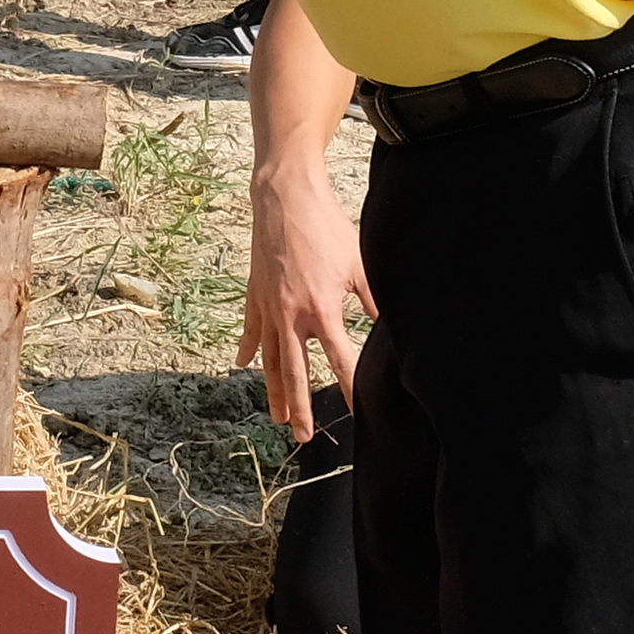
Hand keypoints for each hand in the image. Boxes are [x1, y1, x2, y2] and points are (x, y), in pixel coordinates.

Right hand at [236, 156, 374, 442]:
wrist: (285, 198)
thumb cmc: (326, 227)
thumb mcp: (360, 264)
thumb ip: (374, 300)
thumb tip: (390, 327)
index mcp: (321, 310)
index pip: (340, 361)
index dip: (351, 389)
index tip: (359, 414)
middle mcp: (291, 316)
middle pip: (295, 373)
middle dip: (300, 407)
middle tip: (302, 436)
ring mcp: (269, 306)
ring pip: (270, 359)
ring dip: (273, 390)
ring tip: (276, 416)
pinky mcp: (255, 293)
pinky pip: (252, 330)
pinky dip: (249, 349)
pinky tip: (243, 365)